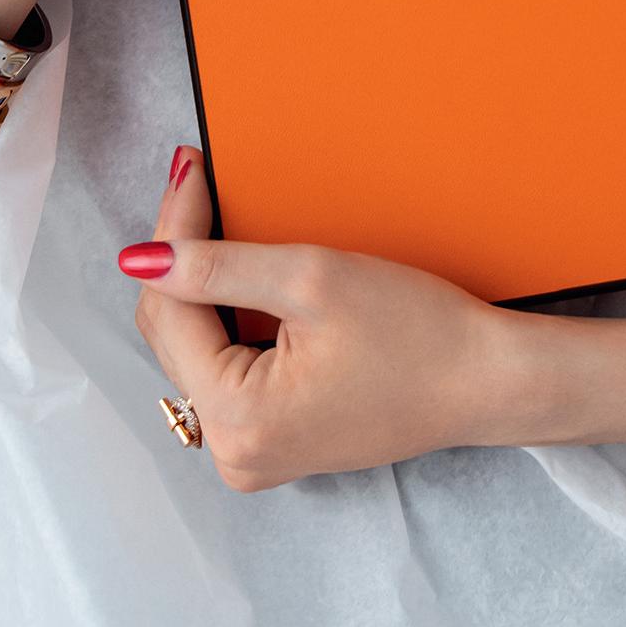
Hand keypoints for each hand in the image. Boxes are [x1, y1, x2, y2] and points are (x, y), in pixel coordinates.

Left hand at [120, 147, 513, 488]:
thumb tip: (140, 259)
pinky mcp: (272, 444)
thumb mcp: (311, 281)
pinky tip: (237, 279)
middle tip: (195, 183)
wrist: (485, 382)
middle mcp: (233, 452)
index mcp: (237, 419)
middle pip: (173, 334)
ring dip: (199, 288)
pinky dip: (225, 322)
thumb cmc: (419, 335)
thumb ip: (217, 266)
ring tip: (210, 218)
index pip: (170, 308)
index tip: (186, 171)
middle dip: (180, 258)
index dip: (173, 233)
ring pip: (194, 352)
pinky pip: (223, 373)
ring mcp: (252, 455)